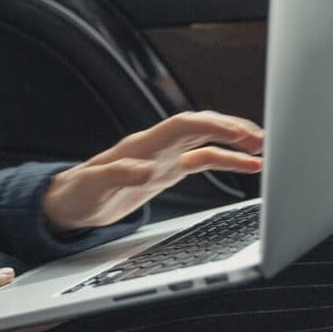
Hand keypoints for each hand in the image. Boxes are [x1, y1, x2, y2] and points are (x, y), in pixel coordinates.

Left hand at [43, 111, 264, 231]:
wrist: (68, 205)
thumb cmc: (77, 193)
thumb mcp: (94, 186)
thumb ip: (119, 175)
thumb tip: (146, 170)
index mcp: (142, 145)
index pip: (183, 126)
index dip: (211, 126)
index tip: (237, 133)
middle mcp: (156, 148)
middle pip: (201, 127)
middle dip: (232, 130)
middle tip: (262, 140)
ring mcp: (163, 159)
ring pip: (206, 143)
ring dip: (234, 145)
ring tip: (264, 151)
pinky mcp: (166, 173)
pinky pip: (202, 162)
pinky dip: (225, 162)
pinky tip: (246, 166)